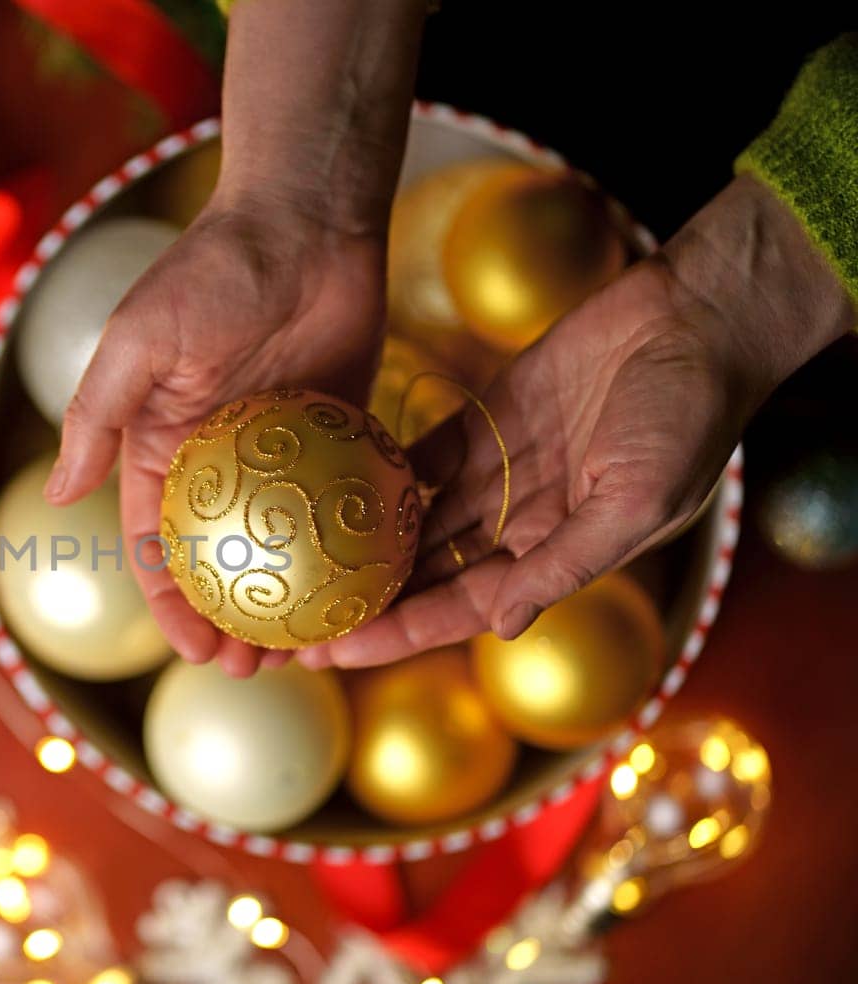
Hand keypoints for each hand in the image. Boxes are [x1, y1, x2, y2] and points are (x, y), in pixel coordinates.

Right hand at [43, 0, 427, 677]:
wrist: (306, 216)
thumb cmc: (212, 271)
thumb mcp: (138, 343)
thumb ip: (98, 418)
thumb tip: (58, 497)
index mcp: (160, 447)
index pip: (159, 547)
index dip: (172, 608)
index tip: (197, 654)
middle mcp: (217, 459)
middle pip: (222, 563)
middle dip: (233, 623)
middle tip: (257, 672)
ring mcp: (280, 453)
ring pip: (283, 550)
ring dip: (291, 603)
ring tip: (311, 653)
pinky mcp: (338, 435)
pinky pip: (339, 507)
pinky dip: (345, 555)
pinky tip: (363, 595)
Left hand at [299, 175, 856, 668]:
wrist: (698, 317)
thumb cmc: (687, 414)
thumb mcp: (638, 500)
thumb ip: (568, 562)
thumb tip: (506, 626)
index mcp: (562, 553)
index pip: (464, 607)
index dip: (401, 632)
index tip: (337, 653)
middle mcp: (525, 521)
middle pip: (430, 573)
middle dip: (370, 599)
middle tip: (297, 618)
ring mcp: (504, 469)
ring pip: (418, 519)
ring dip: (364, 540)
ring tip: (299, 558)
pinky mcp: (488, 416)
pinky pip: (424, 453)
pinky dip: (382, 470)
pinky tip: (328, 483)